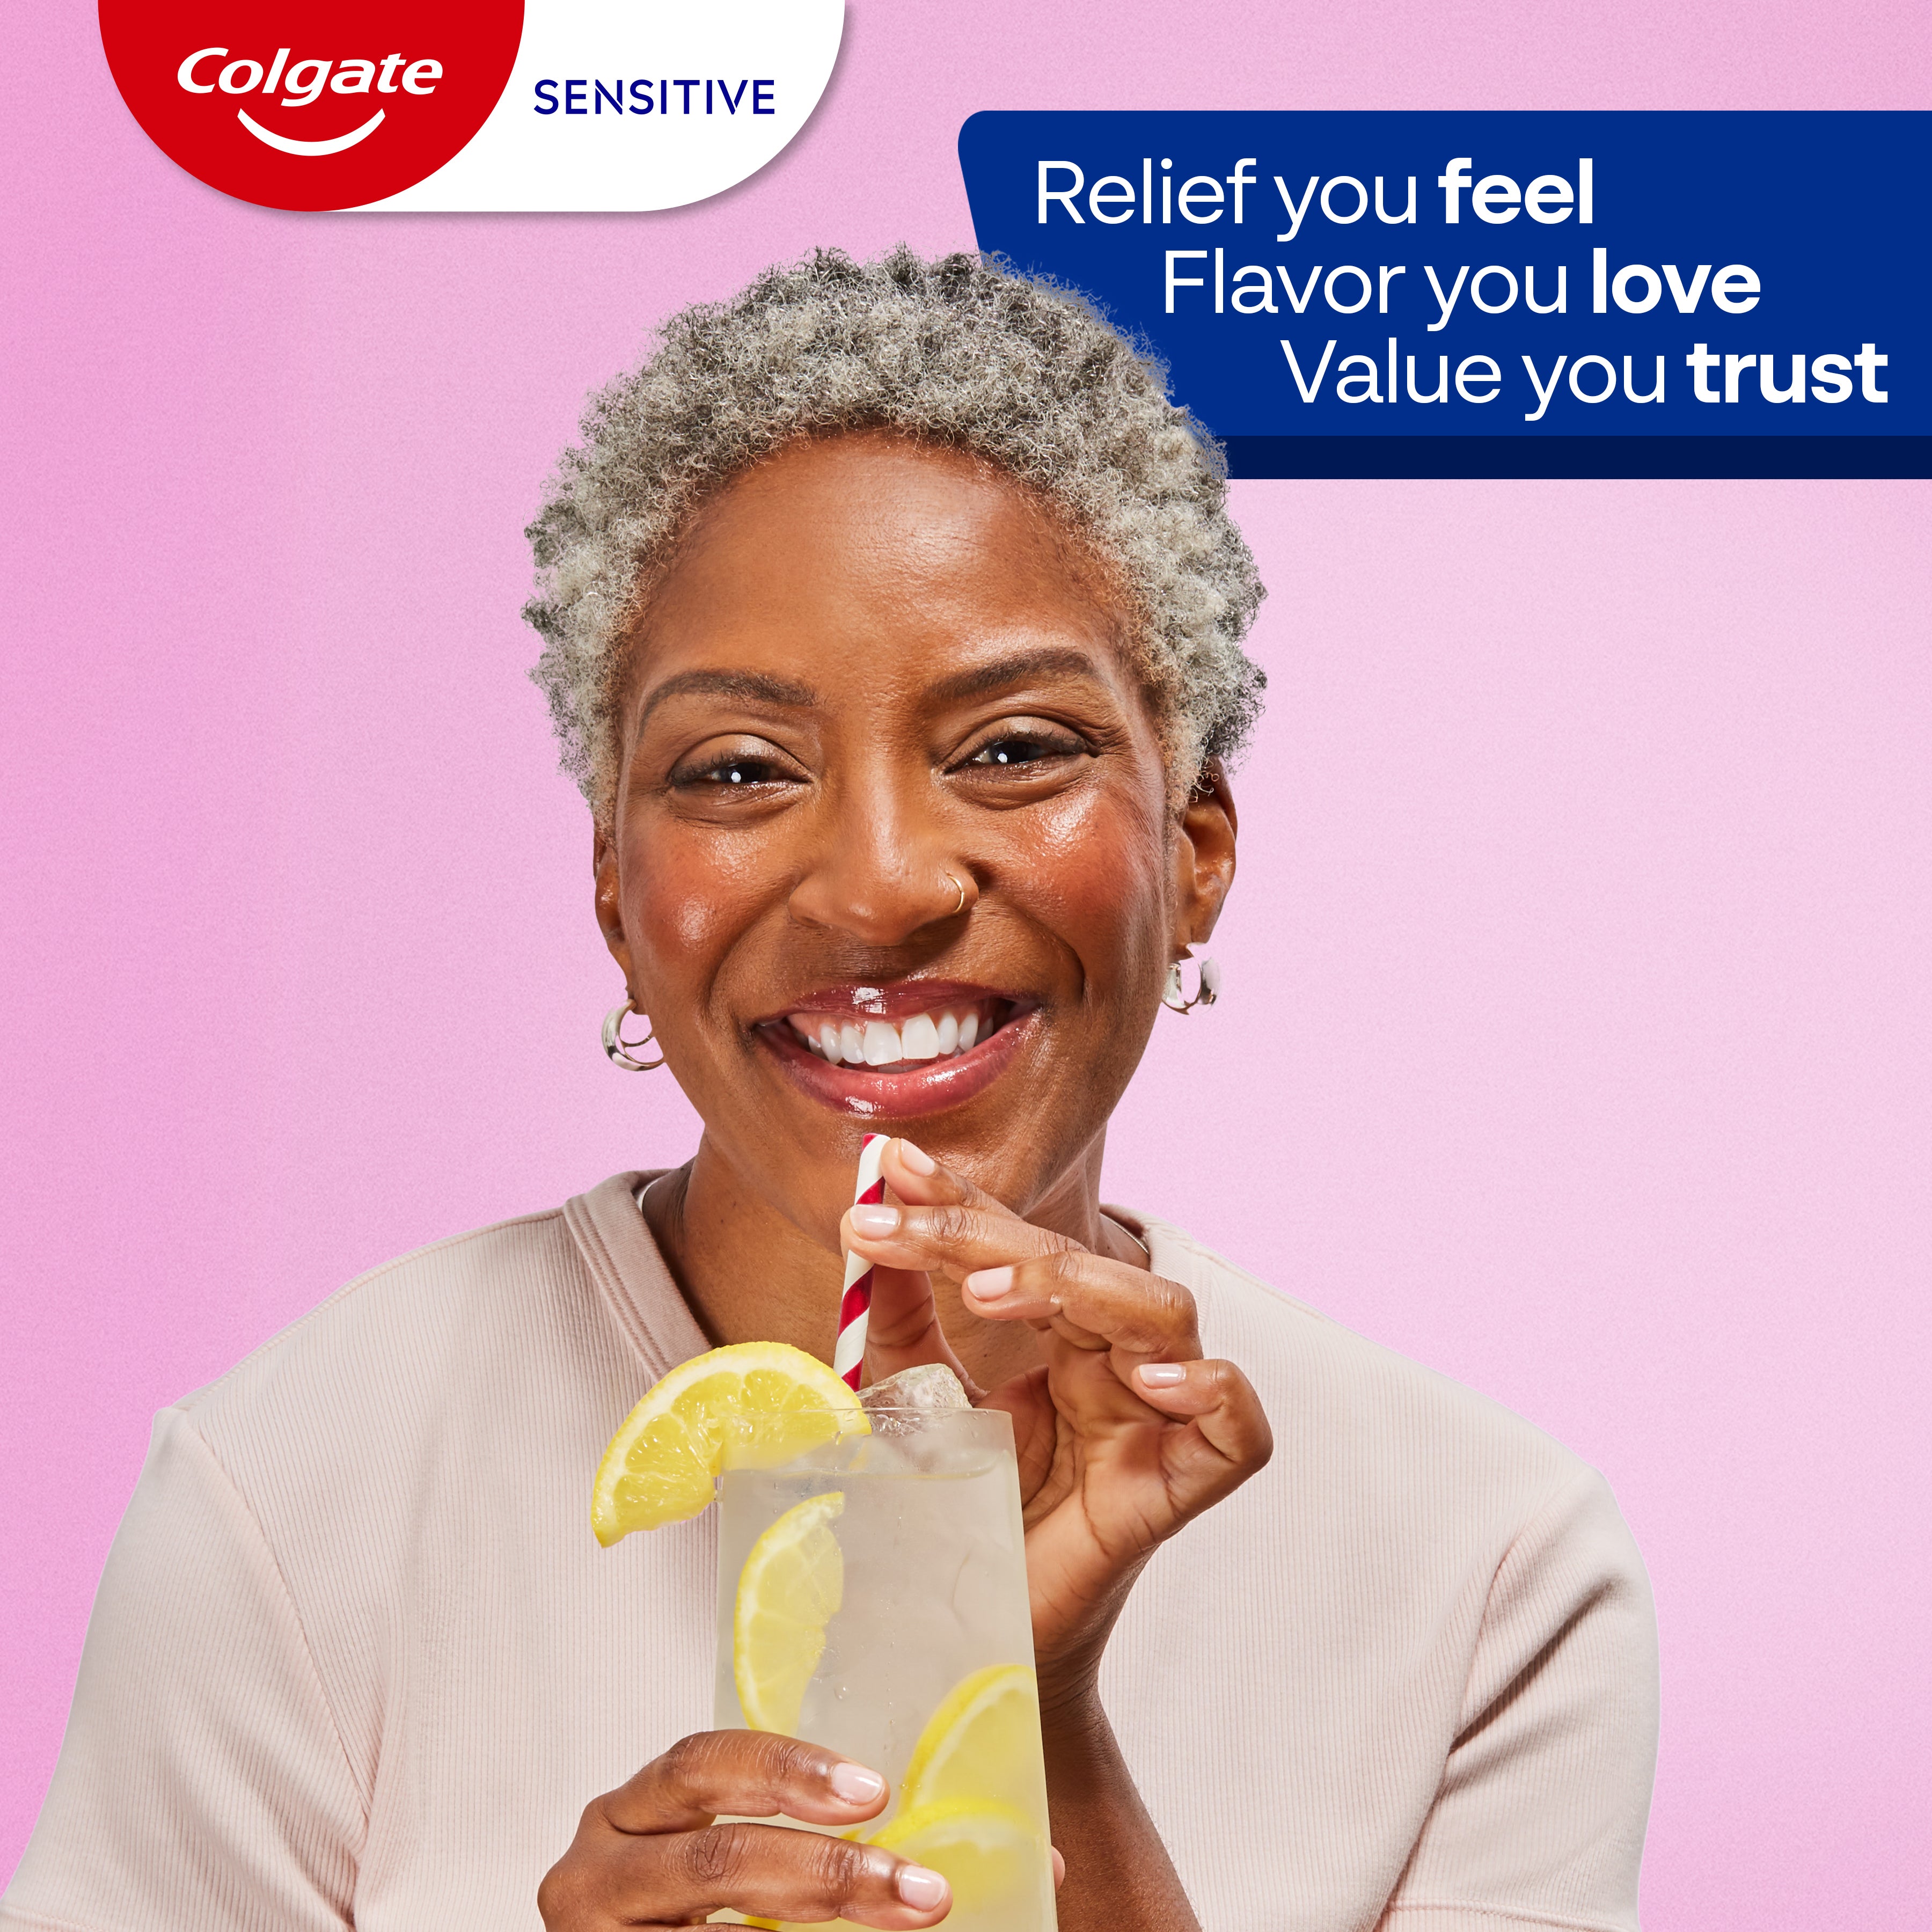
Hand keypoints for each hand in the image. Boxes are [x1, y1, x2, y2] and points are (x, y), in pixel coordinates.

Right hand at [537, 1730, 948, 1929]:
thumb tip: (880, 1859)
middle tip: (911, 1882)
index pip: (702, 1766)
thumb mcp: (683, 1866)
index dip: (787, 1769)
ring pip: (717, 1922)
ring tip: (900, 1915)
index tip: (873, 1791)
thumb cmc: (648, 1913)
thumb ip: (754, 1847)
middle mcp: (595, 1872)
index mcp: (623, 1817)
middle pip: (716, 1855)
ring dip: (819, 1910)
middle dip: (824, 1866)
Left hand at [842, 1140, 1272, 1697]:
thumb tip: (870, 1214)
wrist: (965, 1648)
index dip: (962, 1199)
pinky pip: (1238, 1431)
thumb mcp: (905, 1404)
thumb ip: (896, 1315)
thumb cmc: (949, 1523)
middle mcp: (1110, 1369)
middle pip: (1086, 1266)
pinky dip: (1211, 1391)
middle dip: (992, 1234)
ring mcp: (1151, 1425)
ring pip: (1166, 1315)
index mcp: (1055, 1341)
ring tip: (989, 1291)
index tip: (889, 1166)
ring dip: (1083, 1286)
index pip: (1021, 1245)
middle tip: (907, 1230)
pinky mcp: (1176, 1493)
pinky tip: (1149, 1381)